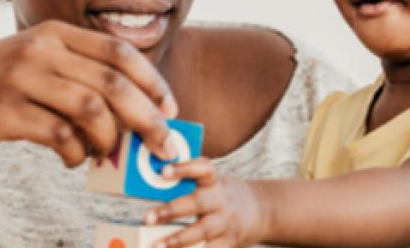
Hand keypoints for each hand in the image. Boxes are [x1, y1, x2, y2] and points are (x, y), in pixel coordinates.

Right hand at [0, 20, 179, 166]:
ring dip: (110, 140)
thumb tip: (140, 115)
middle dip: (148, 118)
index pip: (119, 51)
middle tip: (164, 146)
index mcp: (55, 32)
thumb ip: (82, 79)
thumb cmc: (1, 88)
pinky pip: (59, 135)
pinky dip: (76, 153)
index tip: (171, 110)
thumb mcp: (40, 66)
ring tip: (107, 154)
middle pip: (113, 83)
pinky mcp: (3, 110)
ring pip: (91, 110)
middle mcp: (40, 48)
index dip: (153, 81)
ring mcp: (20, 77)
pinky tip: (74, 160)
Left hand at [144, 158, 266, 247]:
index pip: (203, 168)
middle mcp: (221, 201)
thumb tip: (151, 182)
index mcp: (214, 182)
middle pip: (198, 203)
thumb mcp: (212, 183)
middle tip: (147, 217)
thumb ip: (188, 182)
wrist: (262, 211)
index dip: (184, 169)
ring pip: (202, 230)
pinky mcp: (228, 242)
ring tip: (155, 245)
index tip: (163, 171)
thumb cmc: (222, 195)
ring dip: (177, 239)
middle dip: (172, 210)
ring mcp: (225, 223)